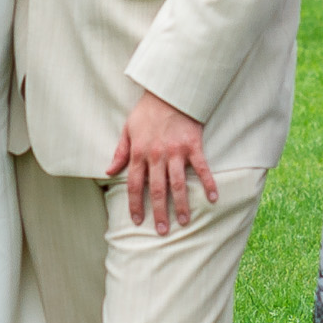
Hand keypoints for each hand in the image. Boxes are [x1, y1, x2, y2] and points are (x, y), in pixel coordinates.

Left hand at [107, 90, 215, 234]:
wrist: (170, 91)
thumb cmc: (148, 111)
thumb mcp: (127, 129)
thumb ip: (120, 152)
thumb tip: (109, 171)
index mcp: (138, 152)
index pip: (134, 184)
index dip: (135, 204)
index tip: (138, 220)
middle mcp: (156, 155)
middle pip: (156, 189)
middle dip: (158, 212)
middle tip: (162, 231)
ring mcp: (175, 151)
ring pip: (177, 183)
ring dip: (181, 204)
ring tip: (184, 221)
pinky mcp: (193, 145)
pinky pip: (201, 168)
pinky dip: (208, 183)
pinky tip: (213, 198)